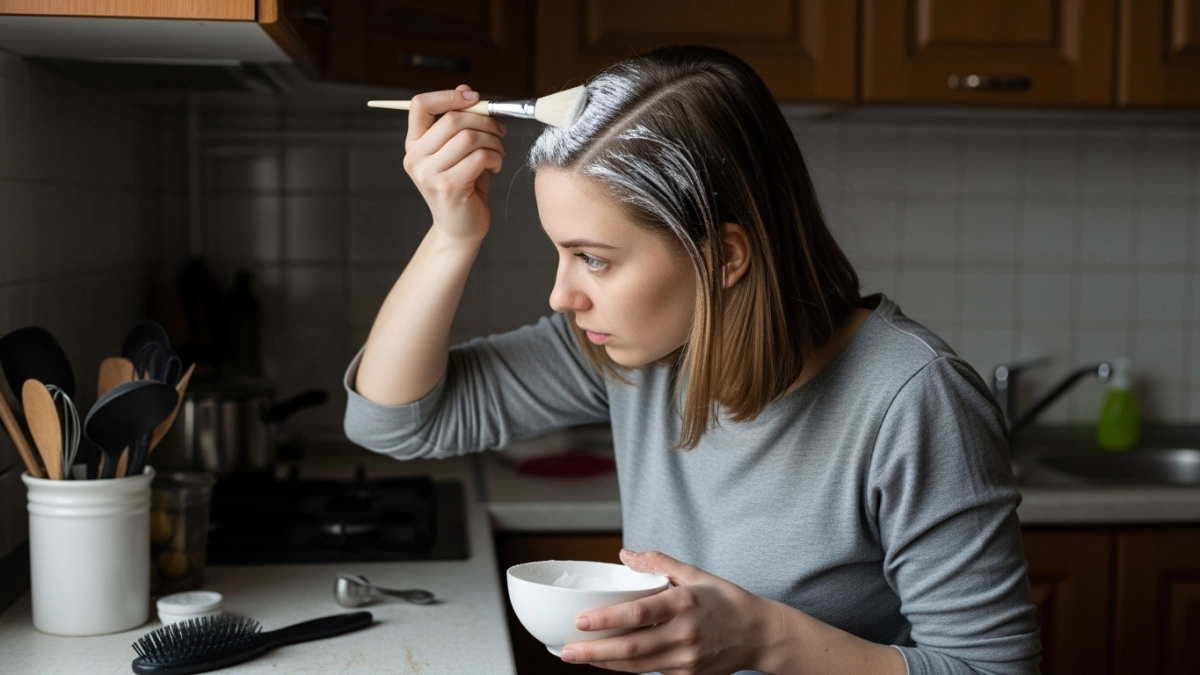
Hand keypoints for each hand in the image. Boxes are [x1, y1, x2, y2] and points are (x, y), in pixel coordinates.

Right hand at [403, 84, 507, 242]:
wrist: (461, 229)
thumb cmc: (464, 188)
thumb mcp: (460, 151)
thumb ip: (461, 123)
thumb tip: (466, 90)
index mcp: (414, 144)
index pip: (420, 104)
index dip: (449, 95)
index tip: (475, 99)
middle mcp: (415, 158)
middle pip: (452, 119)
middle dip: (484, 121)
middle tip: (500, 131)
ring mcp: (429, 174)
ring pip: (468, 137)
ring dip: (493, 141)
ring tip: (498, 153)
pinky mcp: (448, 187)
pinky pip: (478, 157)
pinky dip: (494, 157)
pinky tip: (496, 167)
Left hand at [561, 549, 780, 673]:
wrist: (759, 635)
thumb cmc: (726, 600)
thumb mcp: (695, 573)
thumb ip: (658, 562)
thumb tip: (624, 554)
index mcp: (684, 603)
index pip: (637, 613)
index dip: (606, 619)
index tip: (580, 620)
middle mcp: (684, 634)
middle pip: (631, 648)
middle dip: (594, 651)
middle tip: (566, 649)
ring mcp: (686, 659)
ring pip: (636, 666)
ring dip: (603, 663)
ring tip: (577, 656)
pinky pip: (649, 672)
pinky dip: (625, 668)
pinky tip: (605, 661)